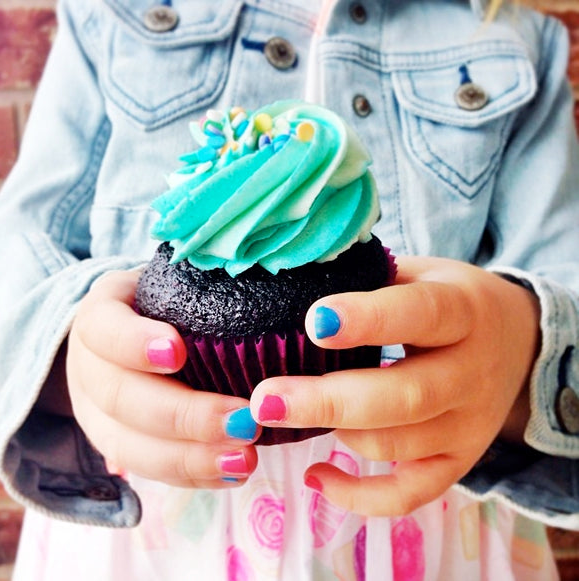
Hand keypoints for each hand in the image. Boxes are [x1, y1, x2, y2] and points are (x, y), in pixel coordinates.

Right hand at [66, 270, 259, 487]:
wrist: (126, 338)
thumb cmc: (163, 307)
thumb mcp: (173, 284)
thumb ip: (204, 289)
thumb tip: (278, 301)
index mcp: (99, 317)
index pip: (103, 329)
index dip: (133, 343)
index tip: (177, 351)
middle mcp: (89, 368)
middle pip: (120, 398)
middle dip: (184, 415)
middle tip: (244, 421)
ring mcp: (96, 414)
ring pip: (129, 446)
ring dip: (191, 458)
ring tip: (246, 457)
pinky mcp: (115, 446)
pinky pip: (148, 469)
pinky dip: (193, 475)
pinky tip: (233, 472)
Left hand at [250, 256, 539, 515]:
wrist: (516, 340)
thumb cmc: (448, 299)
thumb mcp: (420, 273)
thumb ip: (369, 276)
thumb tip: (297, 280)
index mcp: (463, 311)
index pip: (420, 314)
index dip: (368, 319)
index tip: (313, 323)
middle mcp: (471, 373)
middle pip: (406, 396)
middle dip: (329, 401)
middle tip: (265, 400)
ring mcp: (469, 425)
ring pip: (400, 445)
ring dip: (336, 434)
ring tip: (283, 414)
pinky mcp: (459, 460)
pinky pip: (411, 493)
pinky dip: (360, 496)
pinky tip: (316, 476)